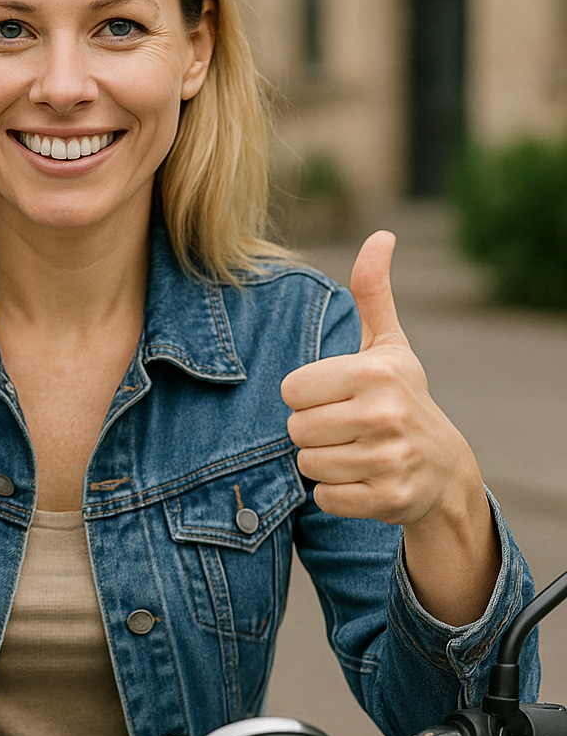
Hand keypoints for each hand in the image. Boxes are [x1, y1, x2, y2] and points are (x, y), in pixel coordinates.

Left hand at [280, 230, 477, 525]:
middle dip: (312, 430)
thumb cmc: (401, 396)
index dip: (307, 395)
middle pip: (296, 429)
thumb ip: (372, 292)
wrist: (443, 468)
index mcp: (374, 373)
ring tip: (353, 451)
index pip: (292, 390)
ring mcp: (389, 460)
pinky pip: (325, 498)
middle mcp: (384, 415)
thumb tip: (381, 236)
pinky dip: (335, 493)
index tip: (333, 397)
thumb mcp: (389, 345)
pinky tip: (361, 478)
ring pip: (308, 465)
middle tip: (342, 427)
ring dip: (322, 462)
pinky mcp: (388, 499)